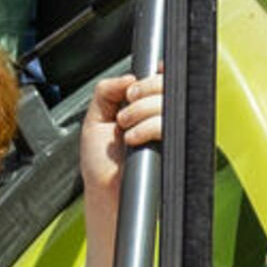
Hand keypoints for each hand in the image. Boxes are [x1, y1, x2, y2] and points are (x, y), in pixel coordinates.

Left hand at [80, 68, 162, 213]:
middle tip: (123, 111)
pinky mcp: (172, 146)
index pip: (160, 78)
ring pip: (167, 103)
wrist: (105, 190)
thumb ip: (106, 91)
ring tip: (124, 128)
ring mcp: (168, 130)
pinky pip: (167, 124)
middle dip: (141, 91)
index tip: (133, 87)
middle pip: (166, 84)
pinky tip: (132, 139)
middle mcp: (158, 115)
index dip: (151, 77)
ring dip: (140, 111)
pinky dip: (146, 127)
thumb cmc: (101, 160)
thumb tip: (129, 77)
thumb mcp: (95, 117)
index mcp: (144, 105)